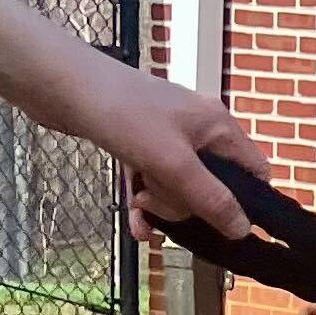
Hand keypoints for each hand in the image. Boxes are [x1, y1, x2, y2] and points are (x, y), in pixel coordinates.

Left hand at [56, 57, 272, 248]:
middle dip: (186, 203)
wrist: (61, 85)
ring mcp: (167, 136)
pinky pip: (153, 181)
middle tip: (158, 199)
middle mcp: (198, 130)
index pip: (254, 172)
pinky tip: (135, 223)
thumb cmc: (123, 115)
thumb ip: (210, 198)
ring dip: (162, 204)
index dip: (245, 202)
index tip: (222, 223)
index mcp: (218, 127)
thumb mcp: (173, 164)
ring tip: (138, 201)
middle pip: (213, 186)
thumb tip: (244, 229)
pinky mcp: (138, 143)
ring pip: (180, 187)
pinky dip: (144, 202)